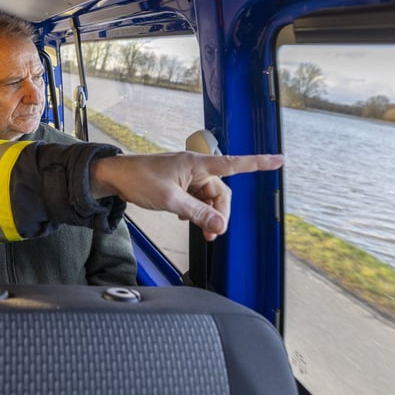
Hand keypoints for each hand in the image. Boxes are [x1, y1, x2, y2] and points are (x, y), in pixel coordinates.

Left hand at [90, 152, 282, 240]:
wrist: (114, 177)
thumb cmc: (138, 179)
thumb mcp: (170, 200)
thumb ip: (197, 214)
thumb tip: (220, 225)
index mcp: (197, 164)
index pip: (234, 163)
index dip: (258, 163)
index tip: (279, 160)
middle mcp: (196, 168)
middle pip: (221, 193)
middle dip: (220, 214)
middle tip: (212, 234)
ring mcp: (188, 177)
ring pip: (209, 199)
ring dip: (208, 216)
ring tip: (202, 232)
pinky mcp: (180, 185)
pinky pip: (197, 200)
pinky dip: (196, 212)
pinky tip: (185, 218)